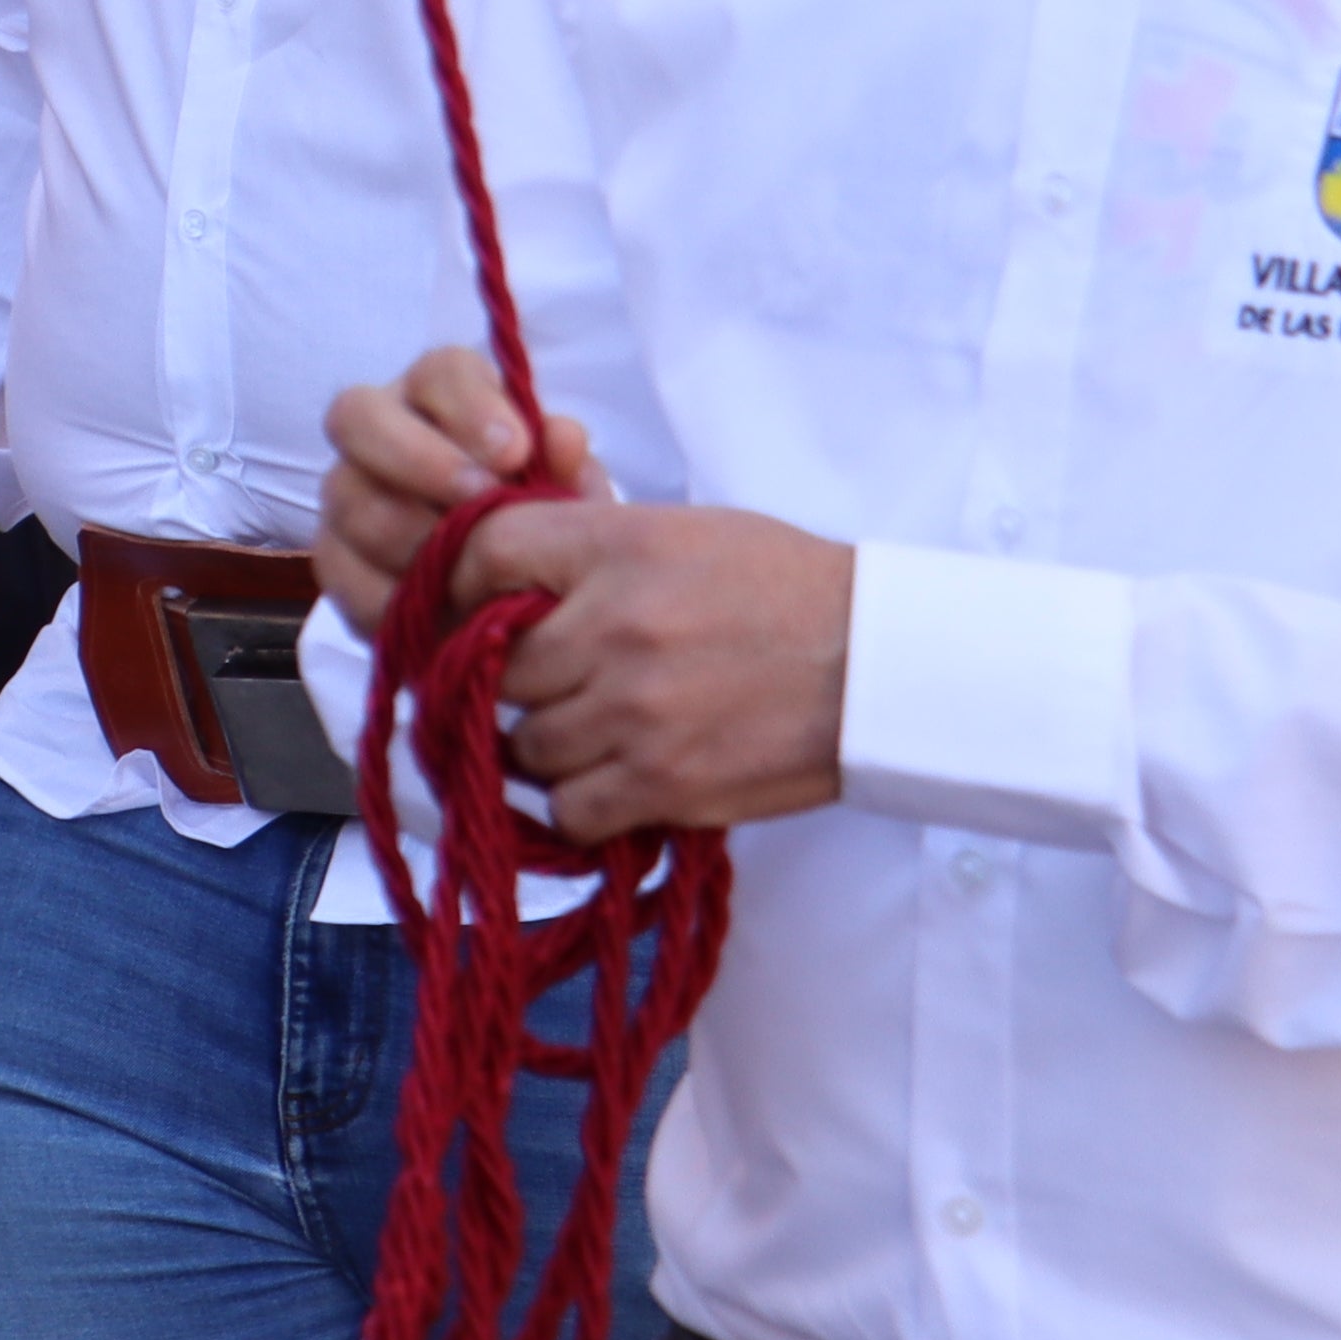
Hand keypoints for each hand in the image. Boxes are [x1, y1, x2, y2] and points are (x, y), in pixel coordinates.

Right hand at [317, 346, 610, 639]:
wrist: (510, 588)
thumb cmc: (539, 518)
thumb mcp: (567, 494)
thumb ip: (568, 465)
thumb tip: (563, 438)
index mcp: (441, 394)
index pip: (441, 372)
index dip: (471, 405)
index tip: (516, 451)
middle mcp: (379, 429)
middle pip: (358, 416)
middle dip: (418, 457)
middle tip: (478, 497)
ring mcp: (347, 490)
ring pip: (346, 495)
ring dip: (407, 532)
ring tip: (466, 567)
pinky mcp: (334, 552)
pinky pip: (336, 565)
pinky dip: (384, 590)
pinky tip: (434, 609)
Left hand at [321, 351, 846, 844]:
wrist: (881, 664)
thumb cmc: (784, 589)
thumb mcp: (681, 531)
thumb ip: (586, 544)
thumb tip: (495, 570)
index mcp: (615, 546)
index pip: (479, 552)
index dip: (459, 582)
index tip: (470, 608)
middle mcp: (611, 626)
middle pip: (486, 662)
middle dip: (503, 675)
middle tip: (534, 682)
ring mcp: (632, 710)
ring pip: (519, 743)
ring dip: (539, 744)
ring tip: (584, 732)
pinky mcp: (662, 784)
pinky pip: (566, 808)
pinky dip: (578, 803)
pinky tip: (610, 781)